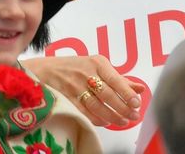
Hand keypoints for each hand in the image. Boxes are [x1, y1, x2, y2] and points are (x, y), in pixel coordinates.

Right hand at [21, 55, 141, 126]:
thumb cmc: (75, 67)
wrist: (44, 70)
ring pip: (97, 106)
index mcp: (96, 63)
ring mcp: (75, 87)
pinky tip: (105, 122)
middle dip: (122, 108)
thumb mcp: (97, 67)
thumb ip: (119, 79)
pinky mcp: (67, 98)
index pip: (115, 79)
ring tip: (123, 121)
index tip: (136, 102)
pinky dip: (97, 119)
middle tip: (133, 116)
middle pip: (107, 94)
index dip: (126, 92)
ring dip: (112, 116)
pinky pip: (85, 112)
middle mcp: (86, 73)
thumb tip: (140, 89)